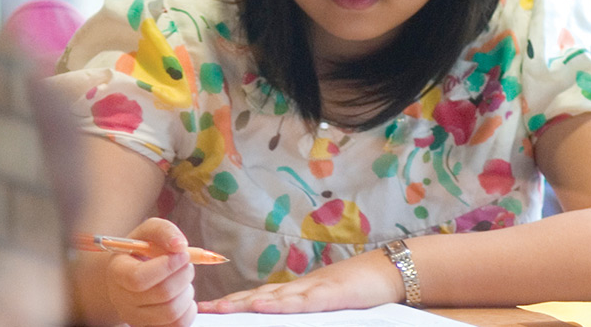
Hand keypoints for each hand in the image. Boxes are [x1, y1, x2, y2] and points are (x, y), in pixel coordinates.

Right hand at [104, 218, 196, 326]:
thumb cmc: (142, 251)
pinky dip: (189, 308)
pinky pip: (179, 325)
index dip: (167, 266)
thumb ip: (163, 231)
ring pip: (172, 311)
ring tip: (182, 279)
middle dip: (184, 274)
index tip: (182, 254)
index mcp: (117, 272)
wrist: (133, 274)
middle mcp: (122, 299)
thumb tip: (180, 245)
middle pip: (162, 294)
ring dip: (187, 291)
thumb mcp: (148, 232)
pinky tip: (182, 294)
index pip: (138, 278)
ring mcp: (135, 318)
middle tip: (187, 263)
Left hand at [199, 243, 402, 313]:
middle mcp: (300, 289)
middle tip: (200, 310)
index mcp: (298, 293)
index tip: (208, 310)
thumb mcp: (328, 303)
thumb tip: (278, 319)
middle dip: (228, 304)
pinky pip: (301, 301)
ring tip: (219, 310)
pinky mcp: (330, 295)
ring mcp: (313, 290)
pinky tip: (261, 307)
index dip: (233, 303)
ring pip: (274, 297)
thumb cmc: (361, 291)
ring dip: (244, 303)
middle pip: (258, 296)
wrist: (389, 272)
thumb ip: (305, 310)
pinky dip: (279, 304)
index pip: (259, 298)